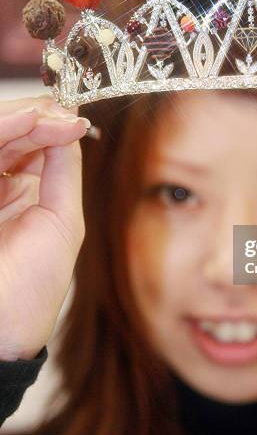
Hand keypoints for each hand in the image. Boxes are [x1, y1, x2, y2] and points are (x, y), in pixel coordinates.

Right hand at [0, 95, 89, 360]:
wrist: (4, 326)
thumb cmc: (35, 283)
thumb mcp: (63, 219)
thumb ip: (63, 171)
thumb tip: (71, 126)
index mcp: (24, 191)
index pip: (33, 144)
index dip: (50, 124)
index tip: (72, 114)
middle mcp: (0, 185)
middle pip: (10, 135)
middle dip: (35, 117)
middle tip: (58, 108)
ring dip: (17, 121)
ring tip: (45, 113)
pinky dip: (3, 133)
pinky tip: (26, 123)